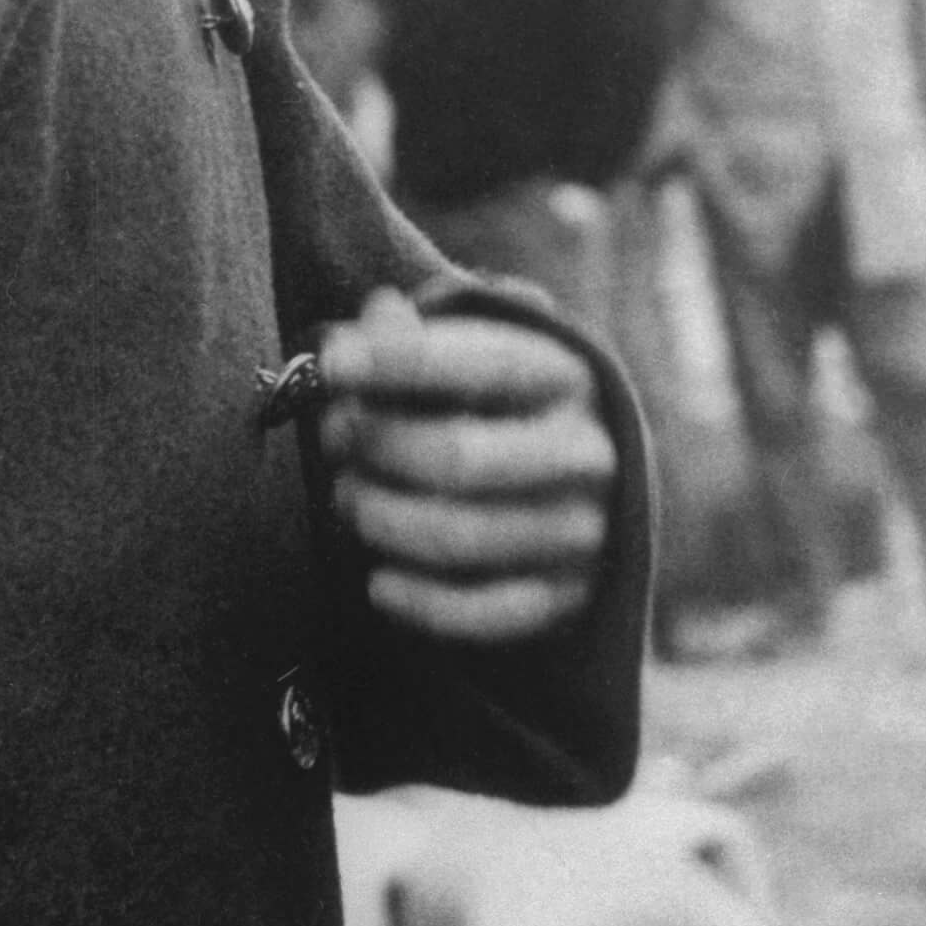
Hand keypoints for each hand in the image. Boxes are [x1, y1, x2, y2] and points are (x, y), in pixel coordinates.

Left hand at [316, 287, 613, 642]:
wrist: (591, 494)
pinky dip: (417, 600)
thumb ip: (423, 338)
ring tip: (349, 498)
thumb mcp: (479, 360)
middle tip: (335, 438)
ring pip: (457, 536)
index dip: (402, 360)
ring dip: (379, 520)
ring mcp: (583, 529)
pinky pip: (480, 611)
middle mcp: (587, 451)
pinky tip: (378, 581)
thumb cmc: (507, 411)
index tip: (333, 361)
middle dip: (377, 447)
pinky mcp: (570, 596)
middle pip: (458, 456)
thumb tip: (374, 314)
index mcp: (569, 375)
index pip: (484, 362)